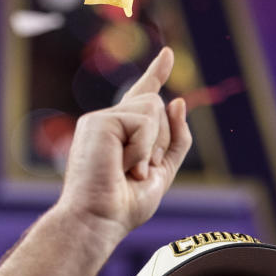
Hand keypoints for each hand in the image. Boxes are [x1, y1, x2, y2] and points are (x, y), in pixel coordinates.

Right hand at [56, 47, 192, 242]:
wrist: (97, 221)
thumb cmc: (123, 206)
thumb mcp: (160, 172)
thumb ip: (174, 140)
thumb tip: (178, 100)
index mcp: (121, 133)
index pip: (141, 96)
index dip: (156, 74)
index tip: (169, 54)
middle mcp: (108, 122)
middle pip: (157, 105)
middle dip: (161, 142)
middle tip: (138, 173)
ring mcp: (101, 120)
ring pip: (152, 108)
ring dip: (152, 146)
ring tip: (130, 171)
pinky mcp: (99, 121)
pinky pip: (143, 121)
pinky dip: (143, 148)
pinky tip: (124, 166)